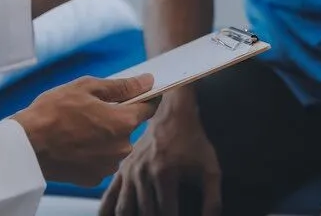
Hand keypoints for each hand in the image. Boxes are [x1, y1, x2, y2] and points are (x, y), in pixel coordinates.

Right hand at [11, 74, 158, 185]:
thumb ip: (121, 86)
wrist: (26, 147)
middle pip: (129, 127)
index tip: (143, 92)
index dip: (147, 97)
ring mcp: (108, 165)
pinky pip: (101, 160)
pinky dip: (93, 151)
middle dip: (117, 116)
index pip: (149, 107)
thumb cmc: (53, 112)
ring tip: (78, 127)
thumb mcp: (86, 88)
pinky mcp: (94, 178)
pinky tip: (75, 143)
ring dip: (105, 135)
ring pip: (115, 144)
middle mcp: (122, 147)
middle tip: (92, 109)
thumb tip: (147, 81)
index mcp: (124, 122)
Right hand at [99, 111, 221, 215]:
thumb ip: (213, 200)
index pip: (166, 214)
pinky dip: (107, 212)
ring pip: (125, 209)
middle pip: (146, 214)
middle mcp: (143, 174)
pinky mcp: (122, 170)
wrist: (172, 114)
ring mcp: (129, 172)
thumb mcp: (210, 169)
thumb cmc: (193, 143)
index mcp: (165, 175)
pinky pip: (109, 196)